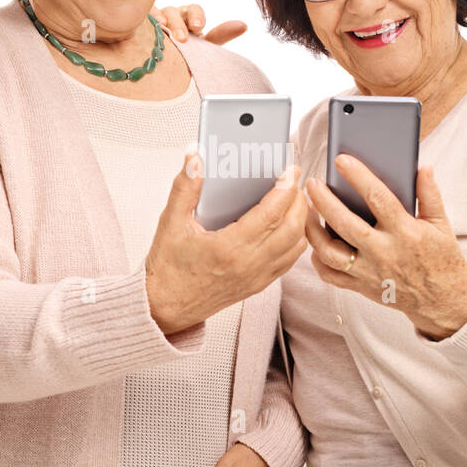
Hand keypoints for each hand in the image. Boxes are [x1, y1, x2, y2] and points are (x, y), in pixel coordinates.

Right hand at [146, 154, 306, 334]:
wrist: (165, 308)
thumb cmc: (167, 269)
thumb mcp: (170, 223)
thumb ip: (185, 188)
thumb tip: (195, 158)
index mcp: (228, 248)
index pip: (270, 213)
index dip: (285, 188)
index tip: (289, 170)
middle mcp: (248, 265)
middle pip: (292, 228)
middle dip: (299, 200)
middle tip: (294, 180)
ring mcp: (256, 277)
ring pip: (296, 246)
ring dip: (301, 220)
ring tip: (295, 199)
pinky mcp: (258, 285)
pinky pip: (289, 261)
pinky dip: (296, 240)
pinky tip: (288, 226)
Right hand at [150, 3, 247, 45]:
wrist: (165, 68)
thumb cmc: (187, 53)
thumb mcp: (204, 45)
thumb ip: (221, 35)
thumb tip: (244, 25)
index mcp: (189, 18)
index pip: (194, 10)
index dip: (197, 16)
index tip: (199, 27)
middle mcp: (172, 15)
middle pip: (176, 11)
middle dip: (180, 23)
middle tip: (183, 37)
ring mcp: (154, 20)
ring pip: (159, 13)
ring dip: (162, 20)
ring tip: (163, 29)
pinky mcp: (141, 26)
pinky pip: (142, 19)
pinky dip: (145, 20)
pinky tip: (147, 26)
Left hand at [304, 155, 466, 339]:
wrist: (443, 302)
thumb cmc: (442, 260)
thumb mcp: (442, 225)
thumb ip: (430, 195)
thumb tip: (424, 168)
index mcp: (406, 233)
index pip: (378, 198)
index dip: (358, 176)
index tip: (342, 160)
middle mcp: (384, 253)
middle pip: (345, 224)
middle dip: (324, 201)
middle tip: (312, 183)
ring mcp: (369, 272)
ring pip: (330, 253)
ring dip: (313, 231)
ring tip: (308, 211)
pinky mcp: (361, 287)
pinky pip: (331, 275)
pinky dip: (318, 259)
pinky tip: (315, 242)